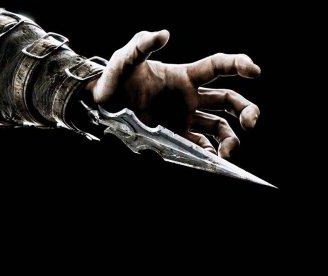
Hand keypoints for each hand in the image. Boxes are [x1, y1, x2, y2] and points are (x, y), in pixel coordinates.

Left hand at [90, 30, 260, 157]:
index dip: (239, 64)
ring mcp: (183, 117)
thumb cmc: (115, 77)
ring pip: (218, 126)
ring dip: (230, 139)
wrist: (102, 101)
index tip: (254, 71)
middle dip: (247, 110)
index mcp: (184, 76)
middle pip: (229, 100)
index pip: (219, 66)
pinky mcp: (174, 134)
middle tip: (251, 123)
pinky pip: (198, 145)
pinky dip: (208, 153)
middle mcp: (189, 97)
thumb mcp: (126, 58)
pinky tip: (211, 160)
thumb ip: (142, 43)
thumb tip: (164, 34)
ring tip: (227, 152)